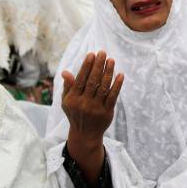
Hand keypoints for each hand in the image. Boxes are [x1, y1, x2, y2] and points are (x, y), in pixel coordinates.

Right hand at [61, 51, 122, 184]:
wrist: (85, 134)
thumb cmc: (75, 113)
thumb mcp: (67, 101)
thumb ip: (68, 87)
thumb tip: (65, 72)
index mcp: (73, 99)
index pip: (80, 79)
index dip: (86, 66)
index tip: (92, 54)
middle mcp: (84, 103)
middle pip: (92, 81)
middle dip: (98, 65)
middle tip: (103, 53)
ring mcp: (96, 108)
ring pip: (103, 87)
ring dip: (108, 72)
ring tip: (112, 60)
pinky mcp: (106, 112)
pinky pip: (113, 97)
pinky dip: (117, 85)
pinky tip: (120, 75)